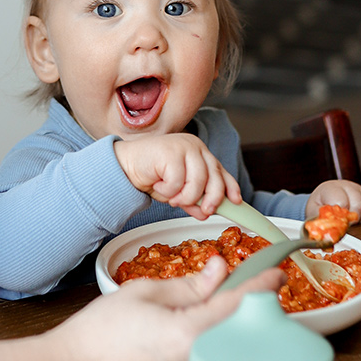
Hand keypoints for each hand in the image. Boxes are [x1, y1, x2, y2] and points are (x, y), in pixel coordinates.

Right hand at [50, 256, 284, 360]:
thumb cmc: (95, 337)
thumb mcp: (140, 295)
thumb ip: (187, 286)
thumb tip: (218, 272)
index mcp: (189, 335)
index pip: (239, 305)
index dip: (261, 285)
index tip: (275, 275)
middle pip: (244, 339)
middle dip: (247, 318)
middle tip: (243, 301)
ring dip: (233, 347)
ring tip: (214, 332)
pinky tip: (197, 359)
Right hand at [115, 133, 240, 218]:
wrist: (125, 164)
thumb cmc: (151, 174)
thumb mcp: (177, 191)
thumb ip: (193, 200)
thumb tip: (205, 213)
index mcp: (199, 153)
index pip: (221, 171)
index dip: (230, 187)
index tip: (236, 201)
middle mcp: (195, 147)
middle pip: (214, 178)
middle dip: (211, 200)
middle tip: (203, 211)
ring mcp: (184, 147)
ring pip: (198, 183)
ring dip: (184, 197)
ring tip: (171, 197)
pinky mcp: (171, 152)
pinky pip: (178, 182)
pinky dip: (167, 191)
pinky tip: (158, 184)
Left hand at [305, 180, 360, 222]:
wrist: (324, 200)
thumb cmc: (319, 206)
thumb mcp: (313, 212)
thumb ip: (317, 220)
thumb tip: (325, 234)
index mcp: (331, 188)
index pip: (342, 202)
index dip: (341, 217)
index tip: (337, 224)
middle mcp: (348, 186)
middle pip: (358, 205)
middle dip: (351, 220)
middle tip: (344, 226)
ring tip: (350, 223)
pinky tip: (358, 221)